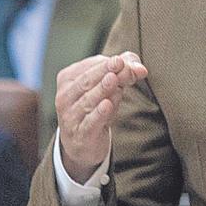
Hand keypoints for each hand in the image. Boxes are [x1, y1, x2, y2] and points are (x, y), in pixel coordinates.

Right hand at [56, 52, 147, 183]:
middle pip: (86, 81)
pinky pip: (90, 122)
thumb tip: (140, 68)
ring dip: (102, 89)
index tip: (125, 62)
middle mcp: (65, 97)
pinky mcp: (81, 135)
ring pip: (87, 101)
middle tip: (120, 64)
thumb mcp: (108, 87)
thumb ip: (124, 71)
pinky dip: (98, 114)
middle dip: (105, 71)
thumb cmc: (95, 108)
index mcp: (67, 79)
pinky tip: (107, 105)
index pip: (88, 67)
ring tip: (114, 79)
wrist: (82, 144)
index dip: (107, 63)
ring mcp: (70, 117)